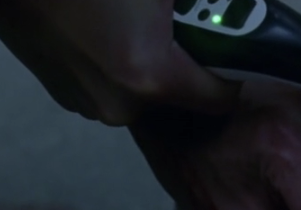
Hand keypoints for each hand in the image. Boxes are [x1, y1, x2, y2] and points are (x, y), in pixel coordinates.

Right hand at [0, 0, 239, 125]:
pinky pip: (110, 90)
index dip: (232, 73)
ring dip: (147, 66)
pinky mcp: (66, 100)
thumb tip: (234, 2)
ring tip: (130, 24)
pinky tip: (99, 33)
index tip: (229, 48)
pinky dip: (115, 69)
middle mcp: (124, 108)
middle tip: (176, 25)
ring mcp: (91, 107)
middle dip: (185, 64)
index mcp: (152, 77)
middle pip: (179, 97)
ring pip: (143, 94)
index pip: (220, 99)